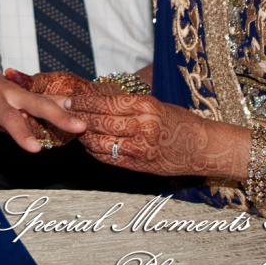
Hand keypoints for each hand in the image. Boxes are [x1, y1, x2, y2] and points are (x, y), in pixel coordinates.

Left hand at [0, 56, 85, 155]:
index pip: (7, 116)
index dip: (20, 132)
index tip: (34, 148)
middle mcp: (10, 93)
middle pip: (37, 104)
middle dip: (58, 115)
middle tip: (79, 127)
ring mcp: (19, 94)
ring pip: (45, 101)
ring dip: (64, 111)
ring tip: (86, 123)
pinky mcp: (24, 97)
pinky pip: (43, 103)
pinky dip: (60, 108)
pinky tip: (77, 118)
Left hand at [67, 90, 214, 176]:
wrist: (202, 148)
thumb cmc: (178, 122)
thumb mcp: (155, 104)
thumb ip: (128, 104)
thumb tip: (97, 99)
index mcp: (146, 106)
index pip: (107, 103)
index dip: (85, 101)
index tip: (71, 98)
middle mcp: (143, 127)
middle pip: (101, 122)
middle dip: (79, 116)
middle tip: (63, 111)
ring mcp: (141, 149)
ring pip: (101, 141)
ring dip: (84, 135)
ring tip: (73, 128)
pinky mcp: (139, 166)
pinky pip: (109, 158)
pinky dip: (95, 151)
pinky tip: (88, 144)